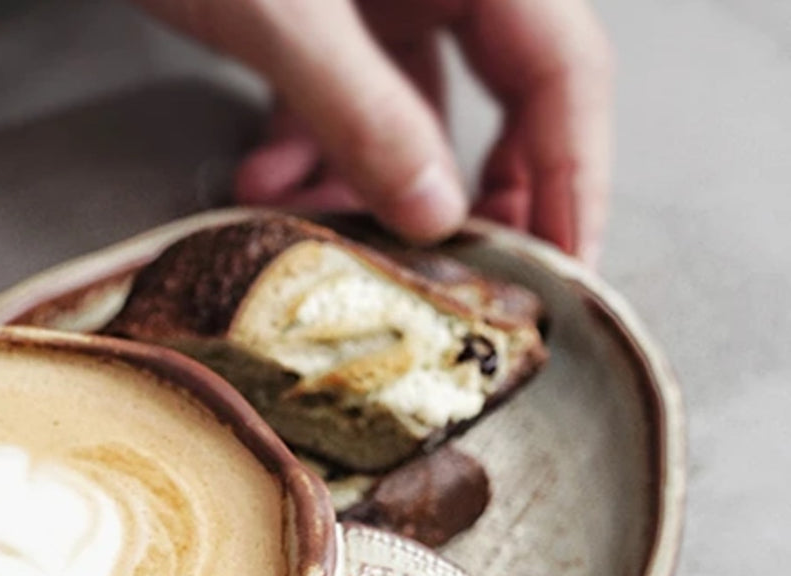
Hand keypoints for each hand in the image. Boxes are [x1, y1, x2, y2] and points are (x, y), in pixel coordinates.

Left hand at [133, 0, 612, 264]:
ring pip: (413, 111)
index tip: (562, 271)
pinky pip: (342, 97)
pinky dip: (310, 150)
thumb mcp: (284, 14)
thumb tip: (435, 215)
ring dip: (370, 185)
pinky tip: (263, 182)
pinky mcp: (322, 11)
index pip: (565, 70)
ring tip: (328, 234)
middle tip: (465, 285)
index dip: (574, 177)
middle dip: (476, 196)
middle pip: (507, 98)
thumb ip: (363, 112)